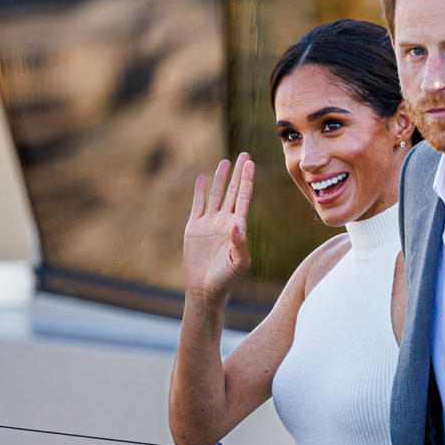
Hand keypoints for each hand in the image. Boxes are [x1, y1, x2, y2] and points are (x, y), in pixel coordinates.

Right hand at [183, 153, 254, 302]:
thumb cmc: (226, 278)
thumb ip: (240, 243)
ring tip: (225, 162)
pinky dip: (200, 191)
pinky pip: (198, 205)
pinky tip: (203, 178)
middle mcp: (225, 221)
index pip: (243, 197)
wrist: (205, 289)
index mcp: (238, 226)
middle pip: (232, 191)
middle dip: (238, 173)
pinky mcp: (194, 228)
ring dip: (220, 179)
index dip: (247, 180)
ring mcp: (210, 223)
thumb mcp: (238, 262)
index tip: (250, 163)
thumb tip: (238, 223)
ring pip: (216, 195)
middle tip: (244, 155)